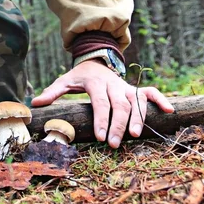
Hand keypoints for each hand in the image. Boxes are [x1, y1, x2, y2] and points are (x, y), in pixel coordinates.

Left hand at [31, 60, 174, 147]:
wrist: (96, 60)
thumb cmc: (80, 76)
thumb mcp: (65, 80)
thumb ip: (52, 92)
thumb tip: (35, 104)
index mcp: (96, 83)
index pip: (100, 103)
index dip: (101, 120)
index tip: (99, 136)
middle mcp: (114, 84)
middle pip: (119, 105)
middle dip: (117, 125)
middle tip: (114, 143)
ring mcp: (126, 86)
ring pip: (135, 101)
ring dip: (137, 118)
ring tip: (135, 135)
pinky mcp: (135, 88)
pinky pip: (150, 92)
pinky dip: (160, 100)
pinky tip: (168, 111)